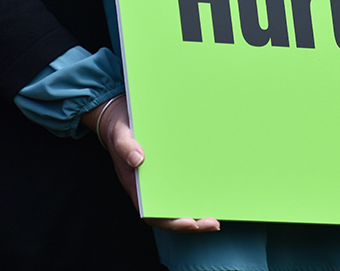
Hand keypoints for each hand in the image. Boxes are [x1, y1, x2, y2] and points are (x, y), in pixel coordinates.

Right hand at [82, 96, 220, 231]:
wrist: (120, 117)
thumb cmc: (120, 130)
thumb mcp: (120, 135)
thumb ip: (125, 146)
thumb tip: (138, 159)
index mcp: (137, 188)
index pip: (154, 214)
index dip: (173, 222)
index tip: (191, 223)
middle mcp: (151, 189)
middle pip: (172, 213)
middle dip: (193, 222)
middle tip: (213, 223)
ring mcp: (162, 180)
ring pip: (181, 201)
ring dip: (199, 209)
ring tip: (219, 212)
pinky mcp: (171, 169)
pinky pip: (186, 182)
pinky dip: (199, 188)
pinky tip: (214, 186)